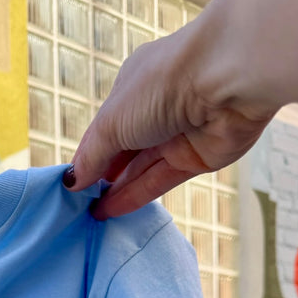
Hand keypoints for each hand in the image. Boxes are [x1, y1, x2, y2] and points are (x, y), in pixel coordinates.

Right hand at [64, 0, 297, 218]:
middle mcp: (155, 109)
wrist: (226, 82)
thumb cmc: (161, 87)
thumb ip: (91, 156)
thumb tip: (72, 183)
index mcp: (132, 89)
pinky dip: (135, 196)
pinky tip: (111, 211)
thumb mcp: (111, 122)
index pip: (104, 129)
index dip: (88, 156)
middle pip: (122, 151)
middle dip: (101, 177)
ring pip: (140, 169)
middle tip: (79, 206)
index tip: (71, 185)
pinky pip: (159, 181)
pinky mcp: (196, 158)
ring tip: (90, 215)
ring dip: (115, 192)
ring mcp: (176, 135)